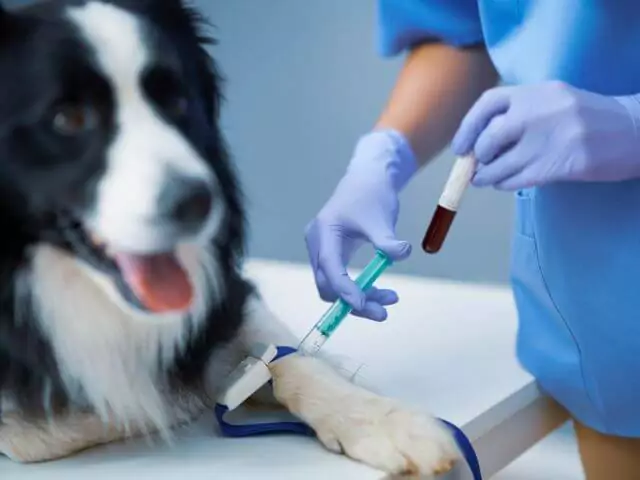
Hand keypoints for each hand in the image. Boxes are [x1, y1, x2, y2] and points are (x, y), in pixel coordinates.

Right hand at [304, 130, 416, 320]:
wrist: (367, 180)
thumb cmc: (372, 195)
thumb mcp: (381, 217)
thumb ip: (387, 239)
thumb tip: (401, 254)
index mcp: (324, 232)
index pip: (330, 267)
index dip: (345, 289)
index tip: (365, 305)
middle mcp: (317, 243)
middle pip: (327, 284)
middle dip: (354, 301)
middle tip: (384, 311)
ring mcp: (321, 250)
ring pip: (334, 286)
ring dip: (359, 297)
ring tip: (391, 299)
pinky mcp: (331, 254)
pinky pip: (340, 279)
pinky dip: (359, 288)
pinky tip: (381, 291)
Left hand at [451, 81, 639, 189]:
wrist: (634, 130)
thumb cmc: (586, 118)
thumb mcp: (552, 101)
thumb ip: (518, 114)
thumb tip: (477, 144)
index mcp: (536, 92)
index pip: (488, 103)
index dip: (468, 127)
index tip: (461, 147)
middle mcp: (540, 111)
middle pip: (490, 137)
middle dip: (479, 156)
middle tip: (476, 165)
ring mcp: (551, 138)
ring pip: (501, 164)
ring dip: (486, 176)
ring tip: (484, 179)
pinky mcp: (561, 164)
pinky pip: (518, 179)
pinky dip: (504, 183)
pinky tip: (504, 183)